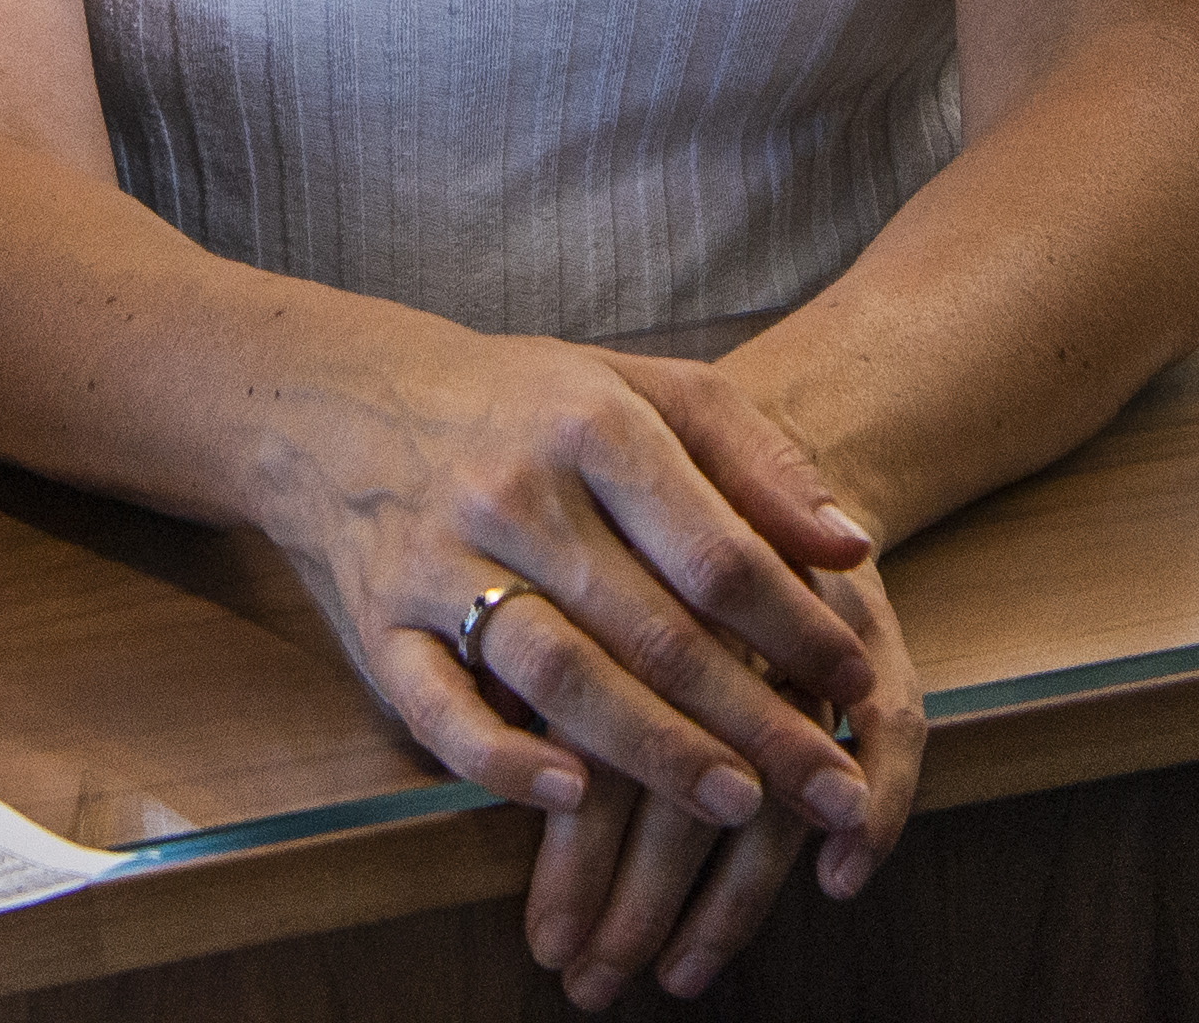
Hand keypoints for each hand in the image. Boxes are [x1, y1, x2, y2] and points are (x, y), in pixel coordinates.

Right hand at [286, 336, 889, 954]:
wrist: (338, 402)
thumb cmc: (526, 405)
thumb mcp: (644, 391)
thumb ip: (755, 459)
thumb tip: (852, 544)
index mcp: (593, 426)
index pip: (715, 548)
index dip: (796, 627)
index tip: (859, 686)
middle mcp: (515, 494)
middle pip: (652, 627)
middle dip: (754, 719)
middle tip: (831, 791)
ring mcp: (438, 564)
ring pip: (559, 673)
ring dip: (655, 750)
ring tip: (738, 807)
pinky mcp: (378, 628)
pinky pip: (439, 709)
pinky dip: (502, 760)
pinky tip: (572, 799)